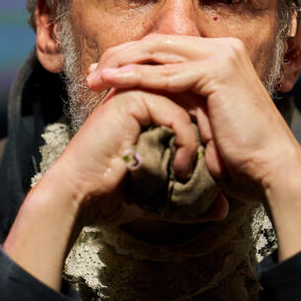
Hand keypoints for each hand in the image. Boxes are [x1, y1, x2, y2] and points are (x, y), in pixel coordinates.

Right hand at [3, 86, 224, 289]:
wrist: (77, 198)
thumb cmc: (111, 197)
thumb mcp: (160, 196)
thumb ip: (191, 197)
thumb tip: (223, 208)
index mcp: (144, 108)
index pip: (192, 107)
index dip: (209, 136)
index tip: (216, 170)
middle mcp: (140, 93)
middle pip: (194, 101)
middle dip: (212, 134)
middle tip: (218, 168)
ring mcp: (134, 92)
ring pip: (188, 105)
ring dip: (202, 139)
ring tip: (200, 170)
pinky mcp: (131, 99)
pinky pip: (174, 113)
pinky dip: (185, 140)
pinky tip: (181, 168)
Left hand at [86, 33, 300, 257]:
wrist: (271, 171)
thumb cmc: (240, 156)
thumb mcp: (204, 119)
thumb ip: (182, 102)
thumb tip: (150, 100)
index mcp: (221, 55)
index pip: (166, 47)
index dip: (131, 57)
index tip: (102, 74)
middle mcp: (223, 48)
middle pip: (158, 42)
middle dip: (120, 56)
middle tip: (91, 73)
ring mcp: (223, 56)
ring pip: (158, 52)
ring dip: (121, 63)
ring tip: (93, 77)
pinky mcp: (219, 72)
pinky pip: (167, 74)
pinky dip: (136, 77)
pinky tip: (112, 82)